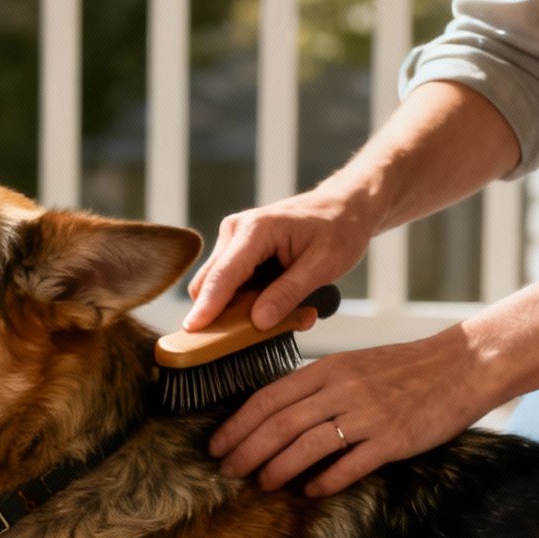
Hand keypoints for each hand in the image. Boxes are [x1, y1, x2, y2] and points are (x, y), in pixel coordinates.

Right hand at [184, 187, 376, 332]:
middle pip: (210, 284)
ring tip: (292, 311)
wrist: (345, 206)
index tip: (192, 331)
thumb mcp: (323, 265)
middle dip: (229, 315)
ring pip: (220, 289)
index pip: (223, 276)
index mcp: (255, 230)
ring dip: (246, 309)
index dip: (207, 307)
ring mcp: (233, 241)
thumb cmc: (339, 229)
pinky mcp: (238, 252)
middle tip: (270, 330)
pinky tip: (283, 301)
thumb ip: (288, 294)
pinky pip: (233, 286)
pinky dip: (252, 301)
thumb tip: (257, 322)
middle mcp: (235, 232)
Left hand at [208, 329, 499, 495]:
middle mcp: (343, 389)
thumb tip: (276, 415)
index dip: (238, 424)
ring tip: (262, 484)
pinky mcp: (394, 438)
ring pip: (307, 445)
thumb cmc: (405, 368)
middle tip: (228, 471)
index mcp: (328, 369)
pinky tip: (310, 491)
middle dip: (247, 450)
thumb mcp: (354, 365)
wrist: (464, 364)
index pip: (269, 398)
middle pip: (279, 424)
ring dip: (278, 468)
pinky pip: (350, 464)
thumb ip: (317, 386)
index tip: (218, 445)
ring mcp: (368, 414)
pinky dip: (325, 480)